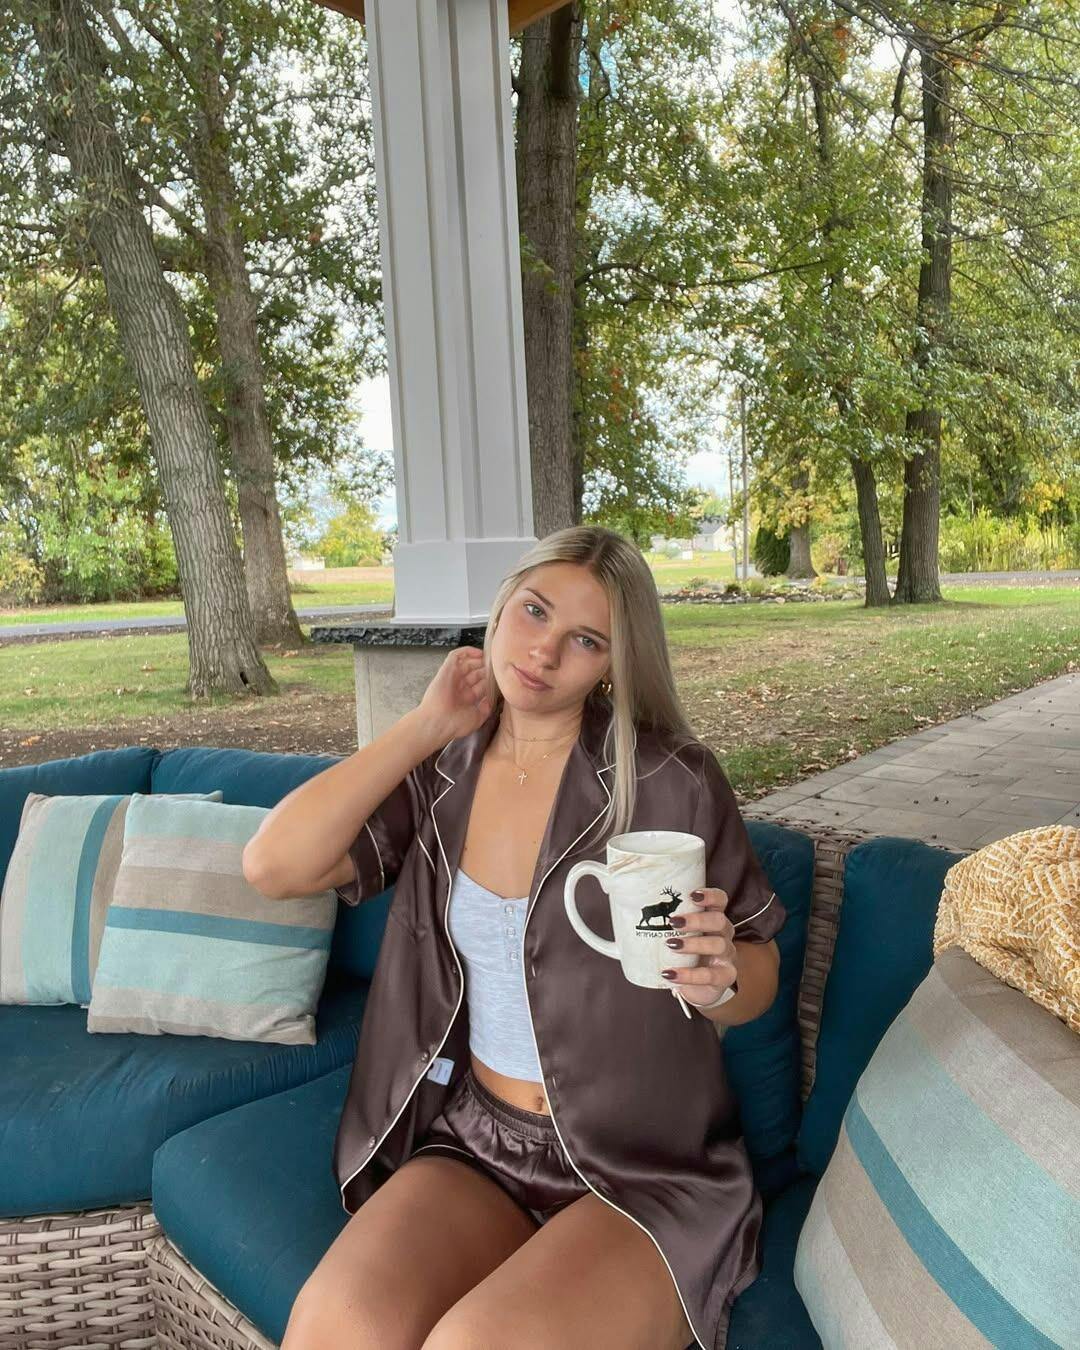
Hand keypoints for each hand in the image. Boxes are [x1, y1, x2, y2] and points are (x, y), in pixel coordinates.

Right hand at [416, 647, 493, 743]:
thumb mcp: (477, 718)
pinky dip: (467, 651)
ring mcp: (452, 677)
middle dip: (486, 669)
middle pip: (475, 672)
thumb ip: (485, 708)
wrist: (439, 723)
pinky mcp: (446, 669)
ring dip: (479, 660)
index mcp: (465, 698)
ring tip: (490, 659)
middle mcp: (459, 687)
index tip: (500, 678)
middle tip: (497, 667)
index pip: (480, 684)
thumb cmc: (455, 724)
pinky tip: (479, 653)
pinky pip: (456, 655)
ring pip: (467, 662)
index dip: (490, 680)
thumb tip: (490, 700)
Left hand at [660, 888, 737, 1008]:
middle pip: (719, 920)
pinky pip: (710, 975)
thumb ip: (651, 924)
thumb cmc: (685, 956)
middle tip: (674, 922)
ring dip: (693, 943)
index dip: (709, 895)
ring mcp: (726, 956)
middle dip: (697, 919)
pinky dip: (689, 975)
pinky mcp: (724, 977)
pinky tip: (671, 974)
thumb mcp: (674, 937)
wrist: (699, 988)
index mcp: (712, 919)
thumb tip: (614, 913)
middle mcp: (723, 934)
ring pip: (717, 944)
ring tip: (671, 945)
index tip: (691, 895)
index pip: (719, 900)